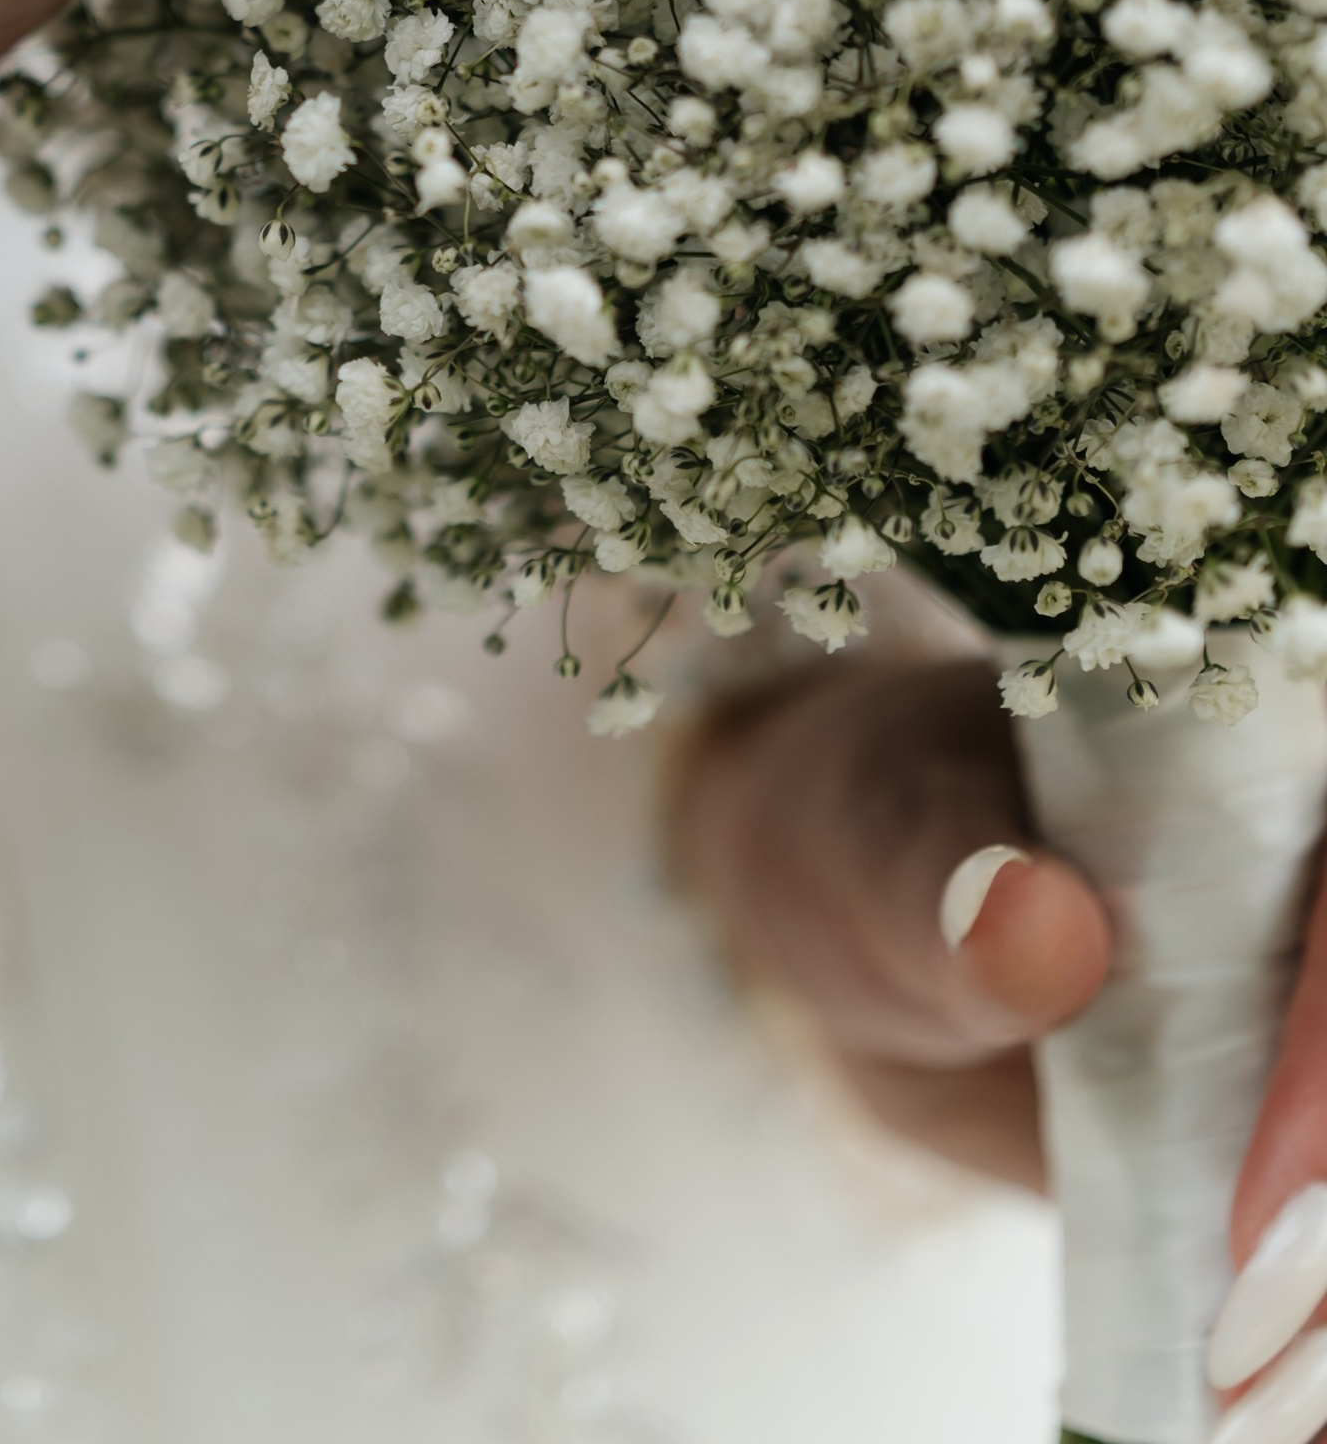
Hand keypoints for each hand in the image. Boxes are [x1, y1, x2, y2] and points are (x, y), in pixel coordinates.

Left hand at [672, 653, 1326, 1436]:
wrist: (861, 901)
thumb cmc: (873, 834)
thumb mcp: (885, 844)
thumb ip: (956, 881)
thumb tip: (1032, 917)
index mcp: (1256, 764)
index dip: (1324, 1077)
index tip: (1248, 1224)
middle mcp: (1307, 899)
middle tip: (1250, 1372)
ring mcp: (1304, 1027)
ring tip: (1253, 1425)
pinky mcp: (1293, 1133)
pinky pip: (1319, 1239)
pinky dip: (1311, 1347)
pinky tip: (1264, 1424)